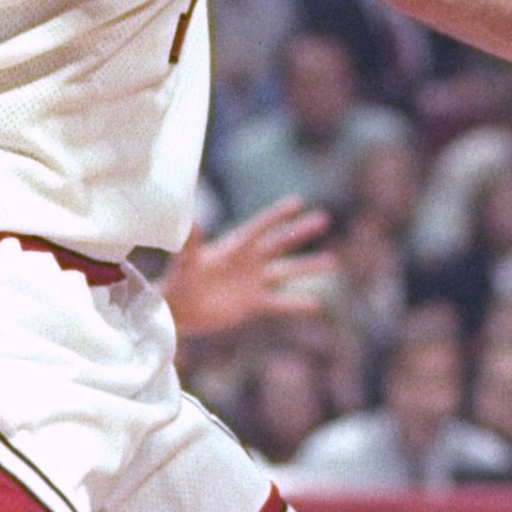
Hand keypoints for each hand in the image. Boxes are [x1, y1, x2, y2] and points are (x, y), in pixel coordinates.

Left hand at [164, 198, 337, 337]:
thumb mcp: (185, 262)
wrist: (179, 309)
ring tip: (332, 261)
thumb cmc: (179, 281)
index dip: (278, 215)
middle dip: (301, 232)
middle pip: (281, 243)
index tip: (298, 202)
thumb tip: (192, 219)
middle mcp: (249, 261)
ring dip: (308, 266)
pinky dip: (297, 305)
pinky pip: (280, 304)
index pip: (261, 227)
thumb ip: (191, 242)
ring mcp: (254, 282)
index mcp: (235, 247)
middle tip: (324, 218)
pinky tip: (317, 304)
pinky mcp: (254, 303)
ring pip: (287, 271)